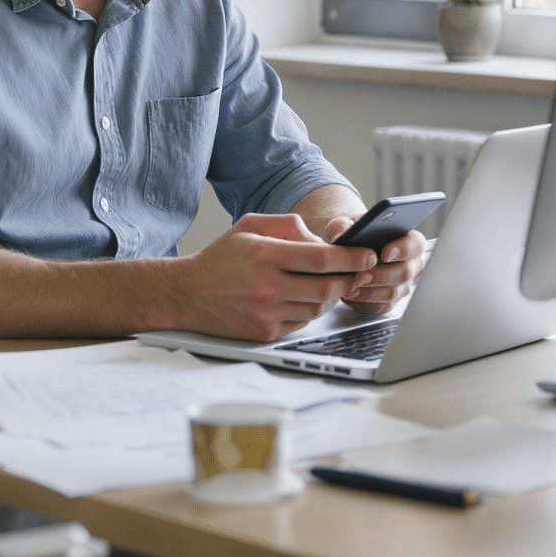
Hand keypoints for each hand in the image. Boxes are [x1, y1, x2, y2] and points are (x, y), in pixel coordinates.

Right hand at [172, 213, 379, 341]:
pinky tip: (304, 298)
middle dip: (349, 279)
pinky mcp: (266, 332)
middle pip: (328, 287)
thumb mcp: (249, 226)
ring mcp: (267, 312)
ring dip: (331, 295)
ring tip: (330, 283)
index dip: (351, 257)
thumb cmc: (220, 258)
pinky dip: (310, 310)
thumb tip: (321, 238)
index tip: (367, 254)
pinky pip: (303, 322)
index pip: (322, 258)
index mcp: (265, 254)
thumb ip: (287, 224)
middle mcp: (268, 285)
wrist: (187, 294)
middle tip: (356, 272)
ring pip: (318, 307)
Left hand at [322, 215, 426, 315]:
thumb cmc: (350, 234)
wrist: (343, 251)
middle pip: (404, 272)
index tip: (385, 254)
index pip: (415, 244)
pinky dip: (365, 301)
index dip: (403, 250)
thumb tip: (342, 233)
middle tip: (360, 275)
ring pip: (392, 292)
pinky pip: (381, 306)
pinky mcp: (389, 300)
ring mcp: (401, 284)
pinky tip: (351, 292)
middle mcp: (409, 263)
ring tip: (351, 284)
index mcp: (407, 239)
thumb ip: (341, 226)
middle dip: (380, 275)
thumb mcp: (342, 224)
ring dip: (370, 290)